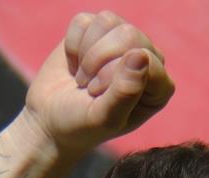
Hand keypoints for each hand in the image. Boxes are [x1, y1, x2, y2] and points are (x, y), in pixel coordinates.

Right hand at [22, 11, 173, 155]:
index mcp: (159, 87)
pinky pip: (84, 21)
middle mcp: (147, 59)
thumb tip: (140, 55)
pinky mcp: (97, 30)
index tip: (97, 95)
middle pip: (128, 35)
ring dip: (86, 54)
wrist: (50, 120)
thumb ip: (126, 92)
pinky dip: (72, 45)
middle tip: (89, 87)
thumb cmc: (82, 125)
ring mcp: (123, 42)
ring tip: (84, 78)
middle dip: (98, 61)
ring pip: (107, 21)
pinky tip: (75, 64)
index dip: (113, 74)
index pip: (146, 58)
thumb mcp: (104, 117)